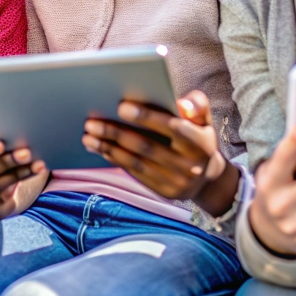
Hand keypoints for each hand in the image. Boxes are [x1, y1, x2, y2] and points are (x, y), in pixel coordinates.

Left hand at [82, 91, 236, 212]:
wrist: (207, 176)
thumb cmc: (197, 136)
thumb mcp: (204, 119)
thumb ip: (197, 104)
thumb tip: (182, 104)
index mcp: (200, 143)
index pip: (172, 127)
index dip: (146, 117)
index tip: (121, 106)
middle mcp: (190, 165)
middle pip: (147, 146)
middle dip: (116, 133)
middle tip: (91, 122)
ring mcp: (177, 182)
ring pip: (136, 162)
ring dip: (109, 148)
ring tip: (88, 136)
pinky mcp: (164, 192)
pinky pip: (135, 173)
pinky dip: (116, 160)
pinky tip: (101, 149)